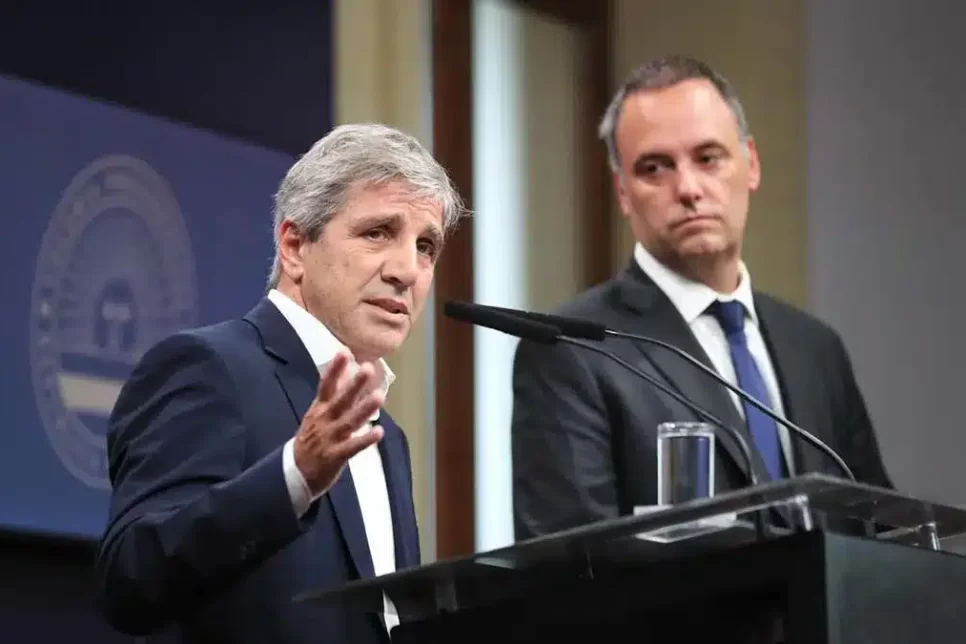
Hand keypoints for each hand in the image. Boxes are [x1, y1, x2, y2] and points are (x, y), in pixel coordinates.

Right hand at [292, 351, 384, 495]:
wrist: (294, 473)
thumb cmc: (311, 439)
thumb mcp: (317, 414)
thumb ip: (333, 395)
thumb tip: (344, 372)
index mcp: (319, 409)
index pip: (326, 385)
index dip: (335, 369)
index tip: (345, 352)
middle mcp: (324, 421)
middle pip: (340, 400)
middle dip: (354, 384)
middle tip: (368, 368)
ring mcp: (329, 438)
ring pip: (349, 421)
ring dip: (364, 409)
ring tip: (380, 396)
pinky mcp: (336, 456)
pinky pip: (353, 447)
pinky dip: (365, 439)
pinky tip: (379, 431)